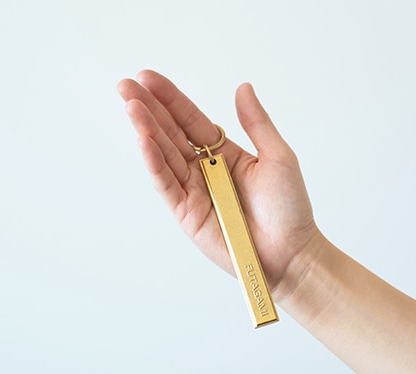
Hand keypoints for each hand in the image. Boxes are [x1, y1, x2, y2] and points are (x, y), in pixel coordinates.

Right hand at [117, 70, 321, 298]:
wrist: (290, 253)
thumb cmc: (289, 208)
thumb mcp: (277, 157)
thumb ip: (256, 123)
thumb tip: (243, 87)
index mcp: (224, 153)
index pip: (191, 120)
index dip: (170, 99)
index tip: (148, 78)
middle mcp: (204, 169)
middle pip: (171, 134)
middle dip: (147, 109)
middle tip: (125, 86)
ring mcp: (193, 191)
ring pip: (164, 156)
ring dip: (146, 131)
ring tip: (131, 108)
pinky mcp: (186, 214)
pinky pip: (167, 185)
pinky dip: (154, 164)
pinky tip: (143, 142)